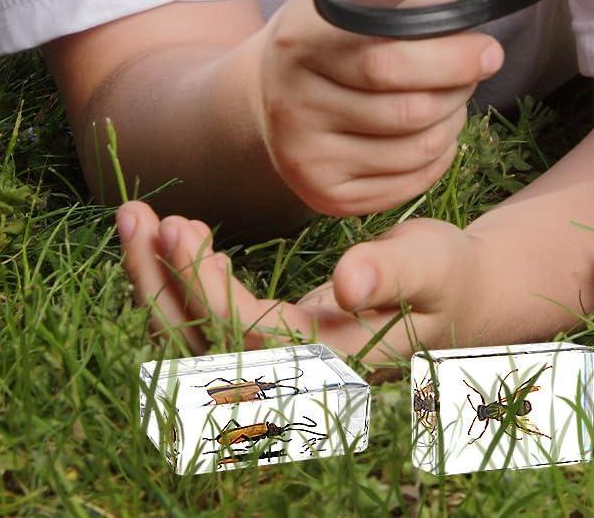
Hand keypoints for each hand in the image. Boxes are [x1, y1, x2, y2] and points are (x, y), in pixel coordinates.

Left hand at [115, 200, 487, 368]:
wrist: (456, 299)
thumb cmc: (448, 275)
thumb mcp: (434, 262)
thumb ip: (394, 271)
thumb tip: (347, 281)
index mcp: (330, 363)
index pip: (247, 338)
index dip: (206, 291)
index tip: (183, 230)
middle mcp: (290, 379)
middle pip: (199, 349)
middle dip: (159, 283)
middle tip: (137, 215)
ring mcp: (272, 370)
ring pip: (188, 342)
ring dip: (153, 283)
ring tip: (136, 218)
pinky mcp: (261, 348)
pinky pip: (198, 327)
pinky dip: (172, 286)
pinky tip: (168, 241)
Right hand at [250, 0, 502, 216]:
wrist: (273, 89)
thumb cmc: (332, 34)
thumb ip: (403, 3)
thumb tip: (457, 14)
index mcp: (302, 44)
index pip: (389, 61)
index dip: (451, 59)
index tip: (489, 51)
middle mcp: (294, 105)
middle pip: (410, 111)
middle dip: (459, 90)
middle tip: (474, 72)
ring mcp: (304, 157)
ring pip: (416, 151)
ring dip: (453, 123)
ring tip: (451, 99)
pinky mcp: (324, 195)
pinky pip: (408, 184)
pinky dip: (439, 158)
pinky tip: (435, 131)